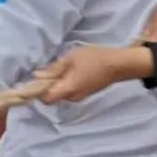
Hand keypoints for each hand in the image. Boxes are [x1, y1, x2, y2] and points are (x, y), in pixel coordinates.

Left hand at [36, 45, 153, 103]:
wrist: (119, 64)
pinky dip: (69, 83)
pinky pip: (71, 91)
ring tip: (68, 66)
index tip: (39, 78)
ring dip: (60, 83)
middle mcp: (72, 97)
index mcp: (67, 89)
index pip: (45, 99)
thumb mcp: (71, 57)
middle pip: (53, 96)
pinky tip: (76, 70)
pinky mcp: (87, 93)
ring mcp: (81, 96)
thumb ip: (54, 68)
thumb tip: (36, 76)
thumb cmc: (95, 58)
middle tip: (55, 67)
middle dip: (50, 84)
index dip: (38, 90)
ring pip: (62, 93)